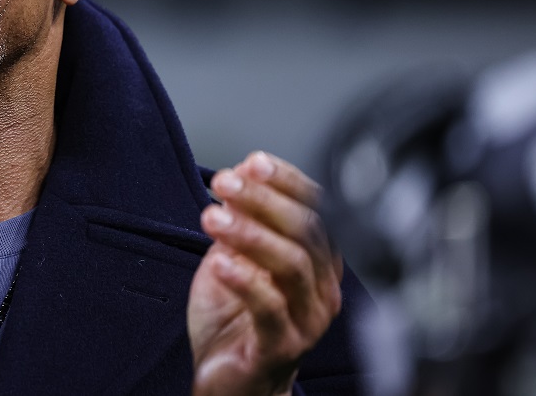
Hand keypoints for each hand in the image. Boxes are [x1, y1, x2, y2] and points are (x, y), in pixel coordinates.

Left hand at [188, 152, 342, 395]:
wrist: (229, 378)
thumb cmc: (235, 317)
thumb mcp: (234, 256)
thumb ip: (241, 219)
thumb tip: (241, 171)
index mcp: (317, 259)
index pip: (318, 209)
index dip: (288, 181)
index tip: (255, 162)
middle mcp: (321, 287)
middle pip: (308, 231)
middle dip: (264, 200)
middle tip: (227, 183)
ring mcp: (307, 318)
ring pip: (293, 265)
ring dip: (251, 234)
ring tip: (214, 217)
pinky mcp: (283, 346)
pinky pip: (271, 308)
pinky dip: (245, 281)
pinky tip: (220, 262)